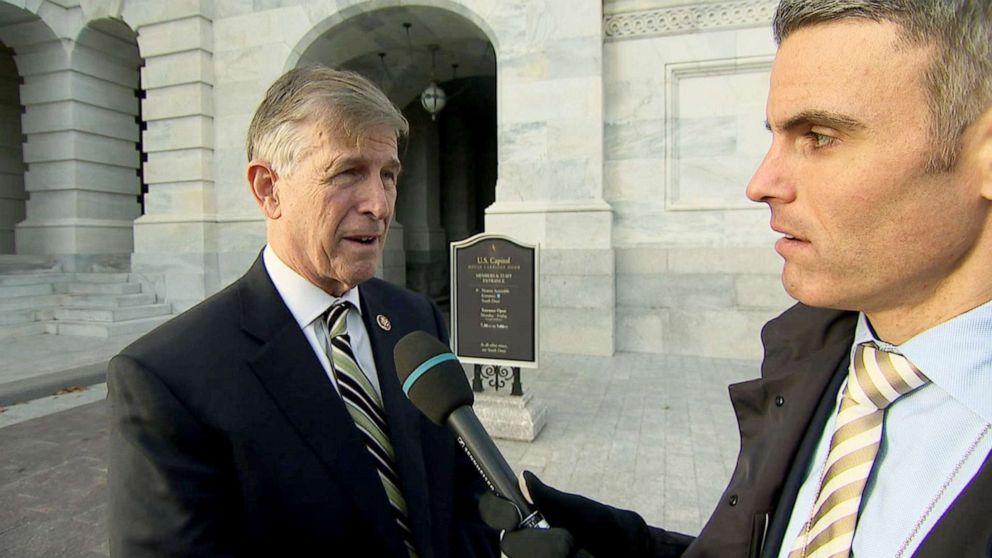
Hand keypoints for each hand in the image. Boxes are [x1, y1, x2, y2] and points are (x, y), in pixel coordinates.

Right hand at [479, 471, 658, 557]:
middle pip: (509, 546)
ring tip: (581, 554)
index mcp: (524, 518)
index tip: (515, 516)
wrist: (625, 551)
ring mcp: (529, 557)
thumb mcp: (578, 510)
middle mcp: (522, 543)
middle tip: (568, 541)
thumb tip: (524, 477)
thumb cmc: (600, 524)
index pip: (495, 512)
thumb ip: (550, 498)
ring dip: (557, 555)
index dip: (497, 512)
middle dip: (541, 544)